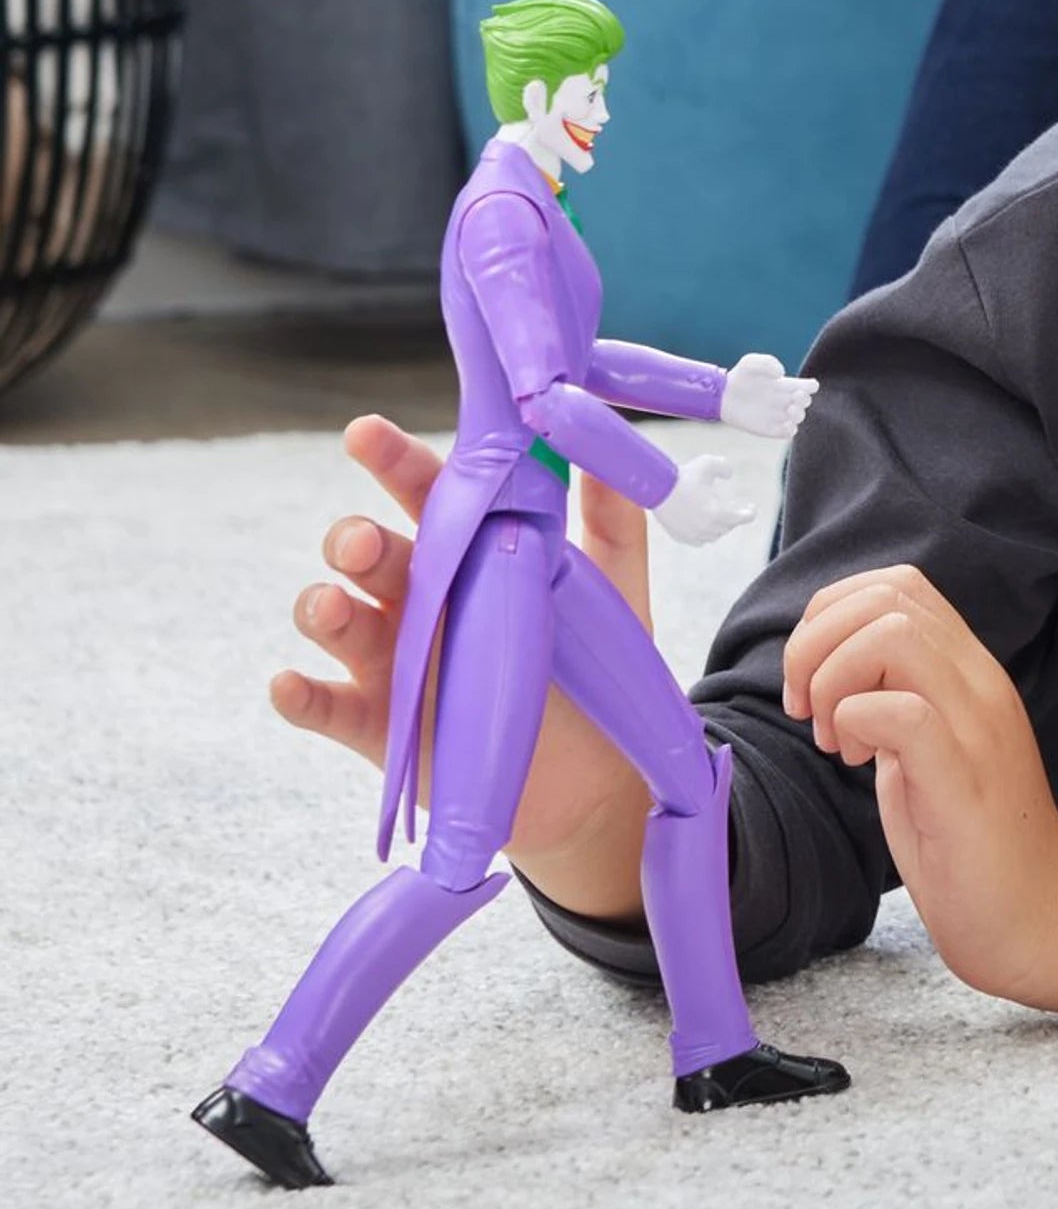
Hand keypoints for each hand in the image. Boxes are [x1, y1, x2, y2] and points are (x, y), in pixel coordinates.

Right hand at [273, 414, 651, 865]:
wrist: (595, 775)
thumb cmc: (594, 666)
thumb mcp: (615, 584)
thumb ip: (610, 514)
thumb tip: (600, 441)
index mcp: (470, 552)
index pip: (425, 495)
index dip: (393, 461)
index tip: (365, 433)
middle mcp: (422, 599)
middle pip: (370, 555)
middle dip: (355, 540)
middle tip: (363, 542)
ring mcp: (396, 662)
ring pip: (337, 621)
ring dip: (323, 608)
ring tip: (333, 605)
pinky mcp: (382, 728)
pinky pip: (326, 708)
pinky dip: (299, 696)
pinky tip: (291, 683)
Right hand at [650, 451, 756, 545]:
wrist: (656, 489)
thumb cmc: (683, 476)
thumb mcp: (708, 464)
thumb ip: (724, 467)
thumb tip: (730, 474)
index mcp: (718, 514)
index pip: (741, 518)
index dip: (749, 514)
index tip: (752, 509)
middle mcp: (707, 528)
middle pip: (727, 527)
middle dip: (732, 518)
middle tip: (735, 511)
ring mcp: (693, 535)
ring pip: (713, 536)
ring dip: (719, 527)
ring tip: (719, 518)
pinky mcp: (680, 537)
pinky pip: (698, 540)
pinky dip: (703, 534)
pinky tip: (703, 526)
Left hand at [718, 351, 817, 437]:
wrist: (722, 395)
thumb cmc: (738, 376)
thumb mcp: (751, 362)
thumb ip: (768, 362)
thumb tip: (781, 375)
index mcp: (784, 384)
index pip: (808, 387)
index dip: (811, 386)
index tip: (803, 386)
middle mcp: (784, 400)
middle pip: (806, 402)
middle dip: (804, 400)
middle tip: (794, 397)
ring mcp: (777, 414)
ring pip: (799, 418)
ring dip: (799, 414)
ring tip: (789, 410)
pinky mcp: (770, 428)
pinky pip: (788, 433)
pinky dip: (791, 429)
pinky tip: (784, 423)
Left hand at [781, 563, 1057, 1003]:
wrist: (1038, 923)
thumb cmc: (967, 843)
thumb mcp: (921, 749)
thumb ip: (891, 698)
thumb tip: (826, 669)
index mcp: (968, 671)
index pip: (898, 583)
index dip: (833, 615)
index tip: (812, 683)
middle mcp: (979, 683)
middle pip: (888, 595)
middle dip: (817, 641)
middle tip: (809, 711)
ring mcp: (977, 727)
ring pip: (894, 635)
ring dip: (836, 678)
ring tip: (835, 739)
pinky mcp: (964, 781)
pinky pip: (903, 712)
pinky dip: (857, 721)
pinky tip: (857, 761)